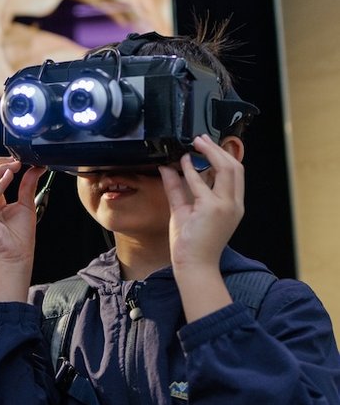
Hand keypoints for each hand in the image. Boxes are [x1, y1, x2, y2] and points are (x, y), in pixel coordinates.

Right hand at [0, 156, 45, 300]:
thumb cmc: (19, 238)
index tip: (19, 158)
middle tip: (17, 159)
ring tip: (15, 165)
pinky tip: (9, 176)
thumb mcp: (26, 205)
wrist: (16, 258)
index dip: (3, 165)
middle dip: (0, 164)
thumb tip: (35, 169)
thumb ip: (27, 185)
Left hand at [159, 135, 244, 270]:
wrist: (193, 265)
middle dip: (218, 149)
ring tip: (196, 143)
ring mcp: (225, 206)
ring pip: (227, 169)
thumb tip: (168, 167)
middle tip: (201, 139)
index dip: (223, 155)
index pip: (235, 174)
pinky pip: (202, 182)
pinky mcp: (212, 209)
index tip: (207, 145)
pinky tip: (183, 161)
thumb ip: (177, 188)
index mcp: (232, 205)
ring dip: (211, 152)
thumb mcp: (183, 209)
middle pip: (235, 167)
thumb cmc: (191, 243)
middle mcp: (234, 204)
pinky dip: (192, 169)